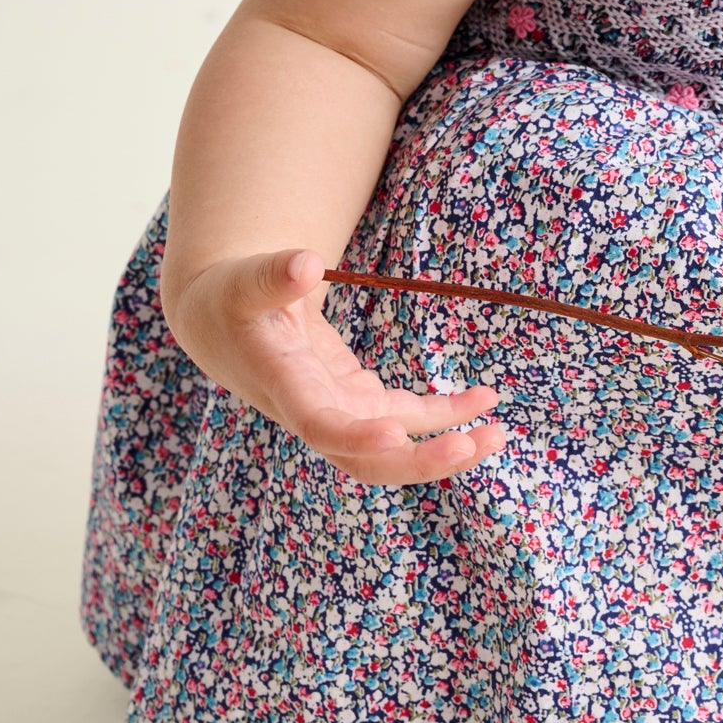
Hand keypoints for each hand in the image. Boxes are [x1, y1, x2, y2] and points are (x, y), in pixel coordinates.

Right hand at [165, 249, 505, 482]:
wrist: (224, 323)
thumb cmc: (232, 296)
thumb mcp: (245, 281)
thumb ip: (274, 275)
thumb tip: (307, 261)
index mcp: (286, 388)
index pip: (322, 425)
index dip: (357, 435)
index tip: (395, 434)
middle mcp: (314, 414)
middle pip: (368, 462)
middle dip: (421, 461)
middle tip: (475, 444)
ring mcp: (339, 413)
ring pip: (394, 451)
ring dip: (446, 446)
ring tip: (498, 434)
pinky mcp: (357, 402)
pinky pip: (407, 419)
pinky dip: (445, 414)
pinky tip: (484, 401)